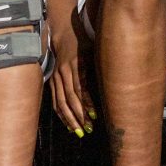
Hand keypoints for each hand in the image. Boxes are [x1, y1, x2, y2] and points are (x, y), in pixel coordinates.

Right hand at [49, 20, 95, 136]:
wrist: (63, 33)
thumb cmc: (85, 43)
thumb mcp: (94, 51)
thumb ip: (100, 67)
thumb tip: (113, 86)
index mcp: (76, 64)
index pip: (81, 87)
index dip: (87, 103)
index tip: (94, 116)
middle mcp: (64, 71)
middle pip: (70, 98)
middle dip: (79, 115)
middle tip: (88, 129)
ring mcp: (56, 77)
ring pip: (61, 102)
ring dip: (70, 119)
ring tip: (79, 132)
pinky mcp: (52, 80)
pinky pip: (55, 100)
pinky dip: (61, 114)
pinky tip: (68, 125)